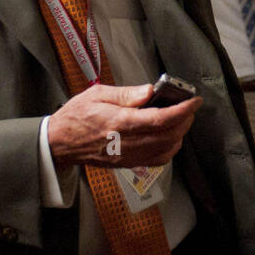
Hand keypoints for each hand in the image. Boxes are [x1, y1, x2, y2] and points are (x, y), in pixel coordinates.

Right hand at [47, 83, 202, 168]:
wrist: (59, 143)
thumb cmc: (76, 117)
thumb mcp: (97, 94)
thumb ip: (126, 93)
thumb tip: (150, 91)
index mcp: (120, 123)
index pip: (161, 119)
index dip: (183, 110)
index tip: (194, 101)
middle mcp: (127, 143)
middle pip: (169, 135)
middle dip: (185, 120)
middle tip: (189, 106)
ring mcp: (129, 156)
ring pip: (167, 148)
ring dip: (179, 133)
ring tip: (180, 118)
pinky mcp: (128, 164)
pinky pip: (158, 160)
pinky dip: (170, 148)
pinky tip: (169, 136)